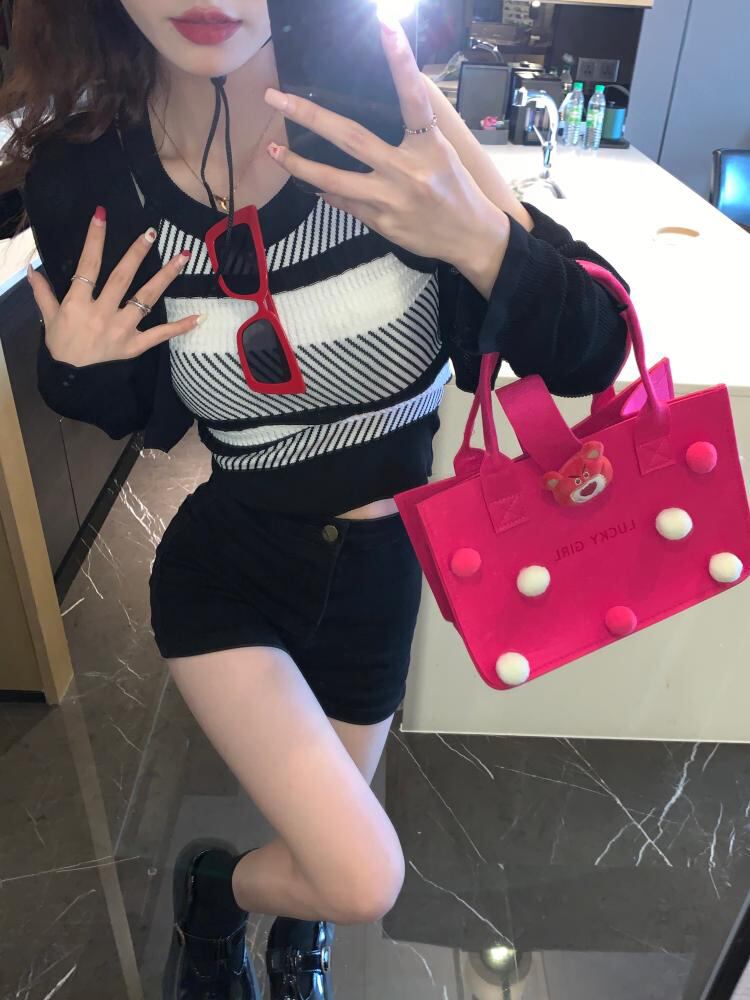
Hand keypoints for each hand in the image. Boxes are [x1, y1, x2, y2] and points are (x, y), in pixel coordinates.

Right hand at [27, 208, 203, 366]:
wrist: (71, 379)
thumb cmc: (61, 345)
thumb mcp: (48, 317)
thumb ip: (43, 292)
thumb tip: (32, 269)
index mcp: (78, 303)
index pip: (88, 264)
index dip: (95, 240)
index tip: (102, 215)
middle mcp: (102, 313)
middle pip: (122, 277)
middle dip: (137, 253)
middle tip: (151, 233)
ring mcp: (121, 329)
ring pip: (146, 298)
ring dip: (166, 276)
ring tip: (183, 257)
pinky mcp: (135, 345)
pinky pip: (160, 334)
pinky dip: (180, 327)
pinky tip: (198, 316)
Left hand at [263, 20, 508, 274]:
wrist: (470, 238)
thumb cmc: (457, 189)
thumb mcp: (442, 152)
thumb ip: (413, 131)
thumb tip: (373, 110)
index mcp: (428, 145)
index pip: (413, 96)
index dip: (400, 60)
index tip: (385, 24)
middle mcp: (407, 171)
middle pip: (350, 137)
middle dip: (309, 115)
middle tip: (276, 97)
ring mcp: (390, 199)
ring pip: (333, 179)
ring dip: (298, 164)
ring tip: (273, 151)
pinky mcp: (380, 223)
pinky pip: (343, 202)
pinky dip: (325, 190)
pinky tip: (310, 181)